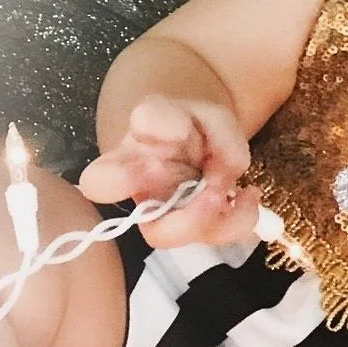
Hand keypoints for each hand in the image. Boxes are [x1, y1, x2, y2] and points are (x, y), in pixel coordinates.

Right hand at [79, 95, 259, 246]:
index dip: (120, 183)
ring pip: (199, 242)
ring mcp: (180, 219)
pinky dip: (244, 217)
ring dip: (220, 216)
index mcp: (127, 165)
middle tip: (214, 189)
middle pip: (157, 234)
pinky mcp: (206, 226)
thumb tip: (174, 133)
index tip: (152, 165)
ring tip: (235, 188)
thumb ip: (169, 115)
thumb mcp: (176, 105)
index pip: (99, 183)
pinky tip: (248, 193)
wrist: (205, 135)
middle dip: (190, 218)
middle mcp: (150, 201)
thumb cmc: (183, 123)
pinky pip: (223, 235)